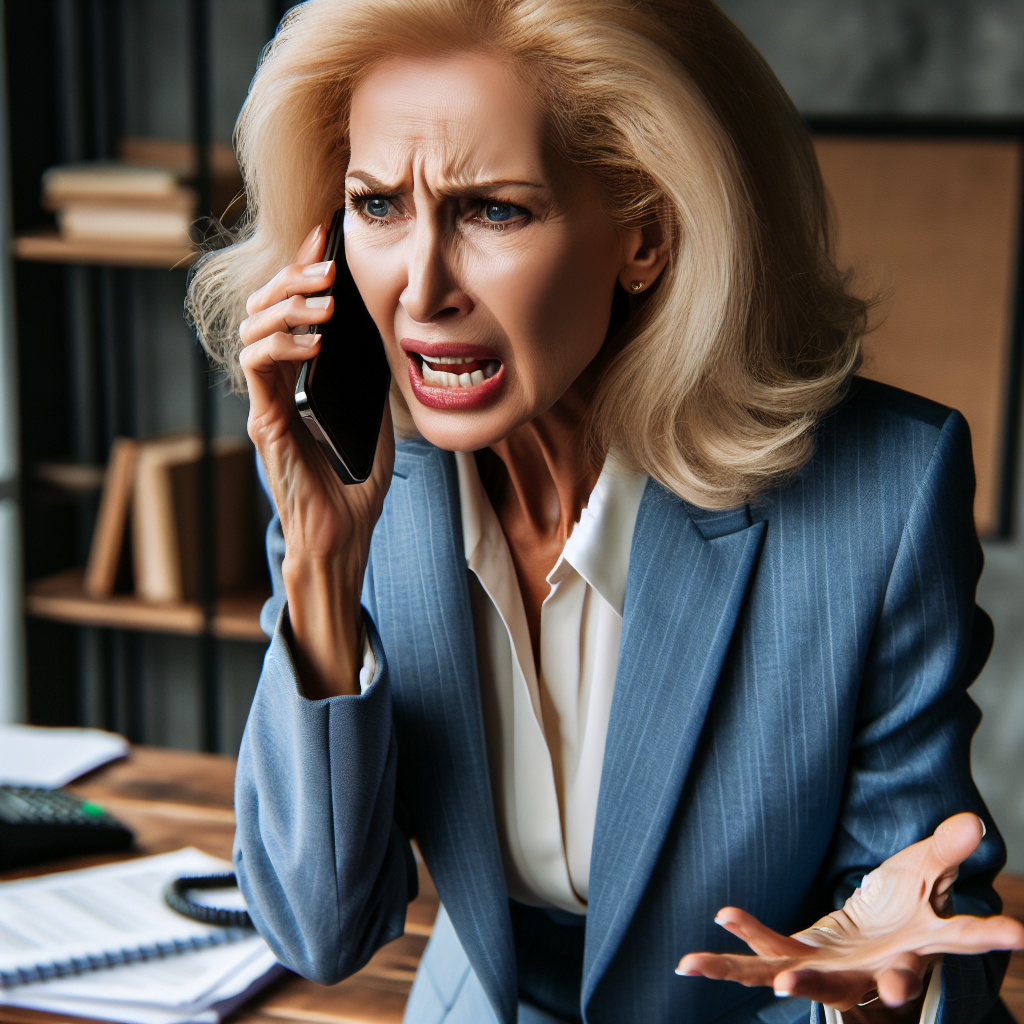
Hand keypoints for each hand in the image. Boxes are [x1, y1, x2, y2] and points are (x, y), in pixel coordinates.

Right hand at [240, 222, 394, 697]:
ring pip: (253, 331)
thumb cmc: (355, 484)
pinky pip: (258, 370)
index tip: (324, 240)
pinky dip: (283, 347)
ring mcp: (265, 403)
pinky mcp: (264, 424)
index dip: (302, 271)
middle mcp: (275, 385)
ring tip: (326, 302)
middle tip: (325, 263)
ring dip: (288, 307)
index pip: (290, 311)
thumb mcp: (376, 419)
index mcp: (298, 379)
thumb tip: (388, 339)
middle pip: (263, 309)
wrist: (343, 535)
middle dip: (293, 279)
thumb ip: (371, 382)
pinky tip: (316, 344)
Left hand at [676, 813, 1023, 1010]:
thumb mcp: (924, 873)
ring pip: (806, 982)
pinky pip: (767, 953)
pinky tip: (712, 930)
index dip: (989, 935)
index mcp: (923, 945)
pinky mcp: (799, 961)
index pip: (962, 937)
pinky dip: (741, 941)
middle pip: (886, 981)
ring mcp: (836, 973)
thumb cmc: (904, 906)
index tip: (1019, 934)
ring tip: (765, 981)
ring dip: (781, 978)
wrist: (873, 939)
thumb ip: (944, 851)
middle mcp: (881, 970)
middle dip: (876, 985)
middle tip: (866, 990)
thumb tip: (974, 821)